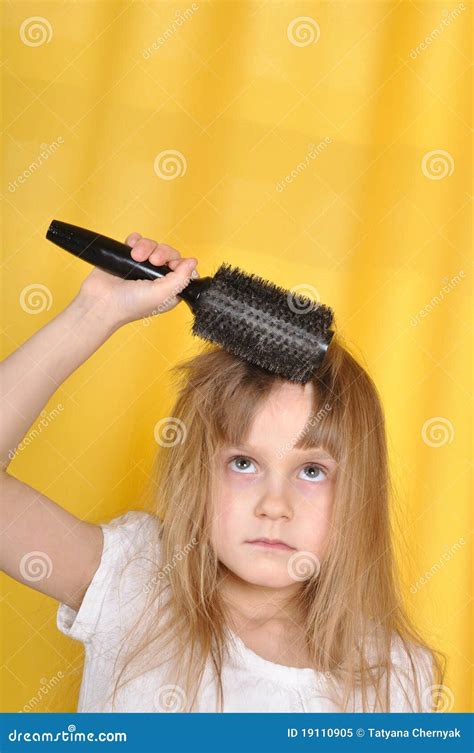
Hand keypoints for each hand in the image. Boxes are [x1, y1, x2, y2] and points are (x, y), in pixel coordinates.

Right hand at [76, 232, 198, 327]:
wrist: (100, 302)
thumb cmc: (130, 305)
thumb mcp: (163, 295)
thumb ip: (181, 279)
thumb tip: (193, 262)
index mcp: (168, 289)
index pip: (183, 269)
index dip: (181, 263)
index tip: (173, 265)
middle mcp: (156, 278)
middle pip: (169, 254)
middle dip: (162, 252)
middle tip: (154, 260)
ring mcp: (141, 267)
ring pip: (152, 245)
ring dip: (146, 246)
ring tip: (136, 256)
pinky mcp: (126, 257)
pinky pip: (136, 241)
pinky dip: (135, 240)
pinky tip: (130, 247)